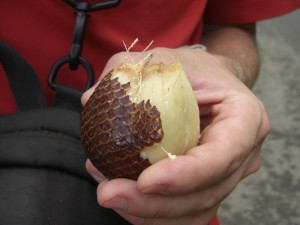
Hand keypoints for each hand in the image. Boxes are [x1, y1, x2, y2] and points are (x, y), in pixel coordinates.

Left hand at [82, 47, 269, 224]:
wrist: (210, 84)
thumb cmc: (193, 71)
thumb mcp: (164, 60)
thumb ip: (128, 74)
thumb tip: (90, 100)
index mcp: (243, 119)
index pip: (222, 155)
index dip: (186, 174)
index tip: (144, 180)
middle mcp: (242, 153)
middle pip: (205, 193)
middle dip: (155, 203)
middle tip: (109, 192)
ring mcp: (227, 174)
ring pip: (193, 211)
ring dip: (148, 211)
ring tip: (108, 190)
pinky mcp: (208, 185)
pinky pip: (183, 211)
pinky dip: (151, 211)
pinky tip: (122, 192)